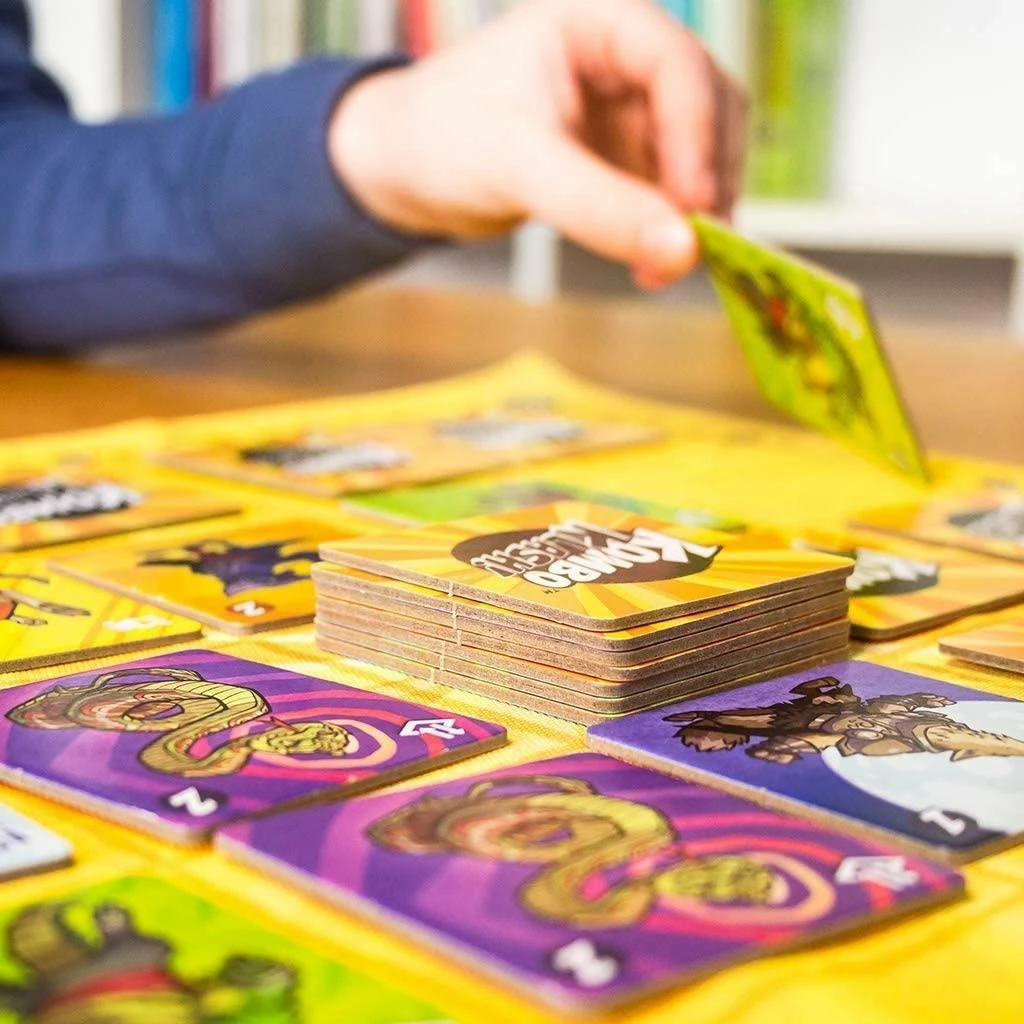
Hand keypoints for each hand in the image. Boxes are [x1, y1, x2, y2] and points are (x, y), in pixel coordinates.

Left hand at [328, 0, 745, 289]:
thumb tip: (681, 252)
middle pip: (707, 107)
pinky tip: (651, 265)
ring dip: (695, 210)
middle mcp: (623, 58)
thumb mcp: (517, 167)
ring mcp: (627, 110)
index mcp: (597, 22)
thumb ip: (598, 206)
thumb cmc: (440, 138)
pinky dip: (669, 227)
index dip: (697, 136)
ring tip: (668, 266)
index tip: (695, 206)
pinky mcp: (620, 157)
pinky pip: (668, 189)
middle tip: (697, 248)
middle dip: (707, 178)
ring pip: (697, 153)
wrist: (402, 170)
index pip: (677, 66)